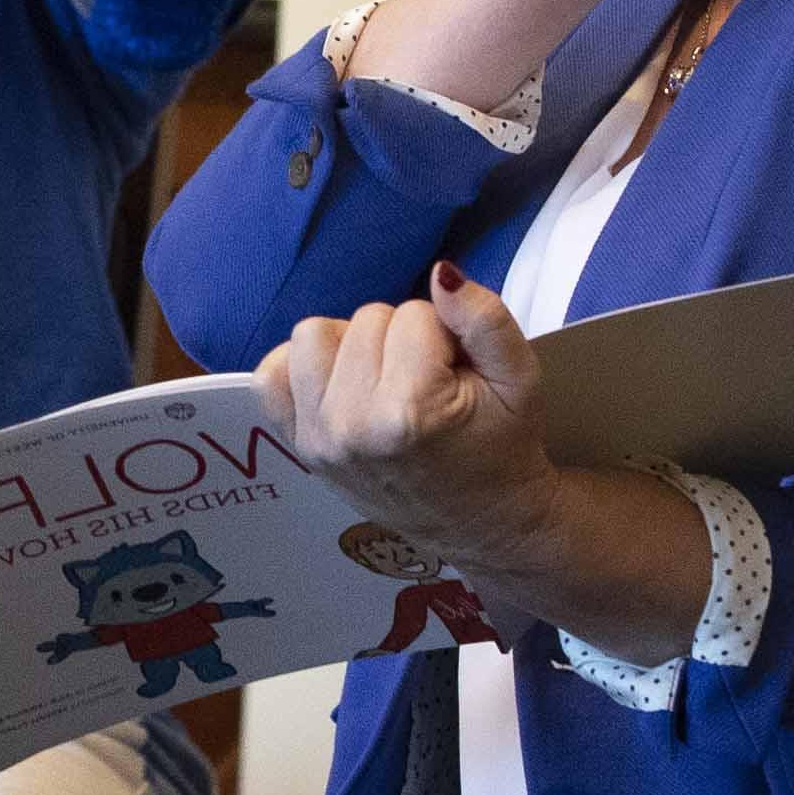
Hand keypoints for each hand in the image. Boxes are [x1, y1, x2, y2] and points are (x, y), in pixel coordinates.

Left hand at [252, 267, 559, 575]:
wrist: (480, 521)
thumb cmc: (502, 447)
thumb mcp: (520, 379)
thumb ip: (485, 319)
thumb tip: (440, 273)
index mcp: (408, 412)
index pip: (415, 314)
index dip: (444, 336)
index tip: (458, 376)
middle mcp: (352, 427)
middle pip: (366, 319)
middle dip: (402, 340)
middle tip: (428, 384)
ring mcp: (318, 439)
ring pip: (315, 334)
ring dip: (352, 346)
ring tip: (387, 381)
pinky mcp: (299, 445)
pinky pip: (273, 373)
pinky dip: (305, 368)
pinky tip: (343, 386)